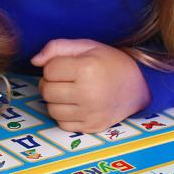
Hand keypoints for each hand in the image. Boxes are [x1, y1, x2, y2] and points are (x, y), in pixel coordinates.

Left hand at [30, 38, 150, 132]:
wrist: (138, 86)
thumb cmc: (110, 62)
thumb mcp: (87, 46)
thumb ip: (57, 47)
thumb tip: (34, 61)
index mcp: (87, 69)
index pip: (49, 70)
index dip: (54, 65)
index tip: (67, 65)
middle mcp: (88, 93)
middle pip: (47, 91)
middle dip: (51, 83)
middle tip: (65, 79)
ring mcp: (90, 113)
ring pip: (51, 109)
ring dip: (55, 100)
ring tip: (70, 91)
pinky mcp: (91, 127)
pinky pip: (62, 124)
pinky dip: (64, 114)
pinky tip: (75, 104)